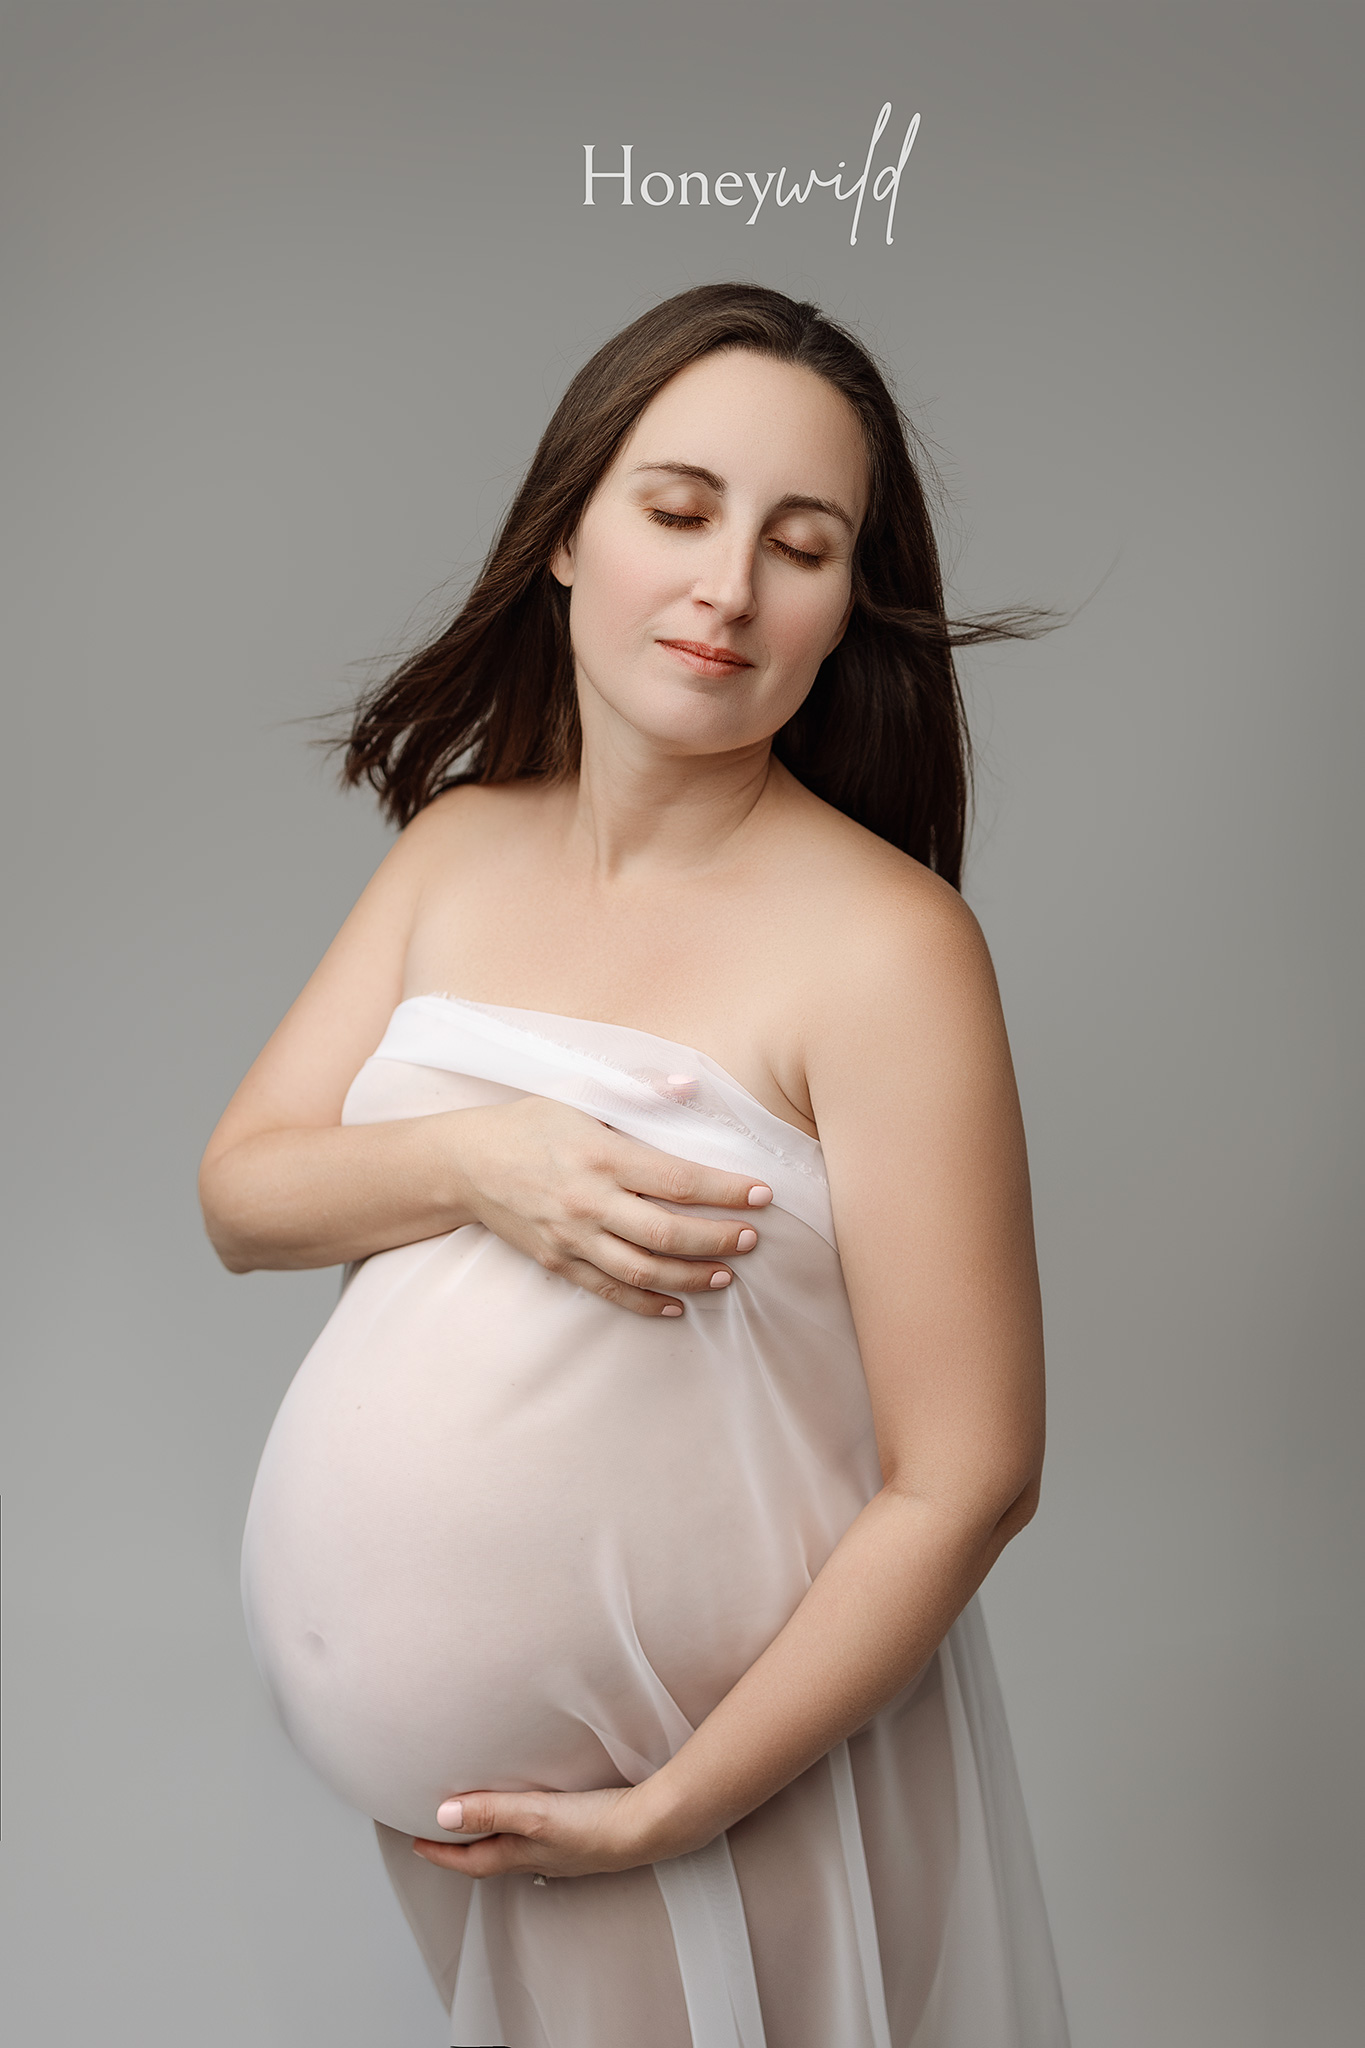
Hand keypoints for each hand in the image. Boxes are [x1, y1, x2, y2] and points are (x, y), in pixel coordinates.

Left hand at [410, 1782, 691, 1879]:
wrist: (650, 1827)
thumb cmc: (595, 1825)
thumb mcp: (535, 1813)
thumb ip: (490, 1811)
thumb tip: (441, 1816)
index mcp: (522, 1853)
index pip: (470, 1860)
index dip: (441, 1853)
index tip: (416, 1844)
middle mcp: (539, 1857)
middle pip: (490, 1859)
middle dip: (463, 1850)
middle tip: (441, 1837)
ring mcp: (563, 1851)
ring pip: (516, 1851)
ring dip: (493, 1841)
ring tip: (482, 1825)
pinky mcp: (583, 1838)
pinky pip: (541, 1840)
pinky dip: (524, 1832)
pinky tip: (537, 1819)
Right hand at [452, 1094, 771, 1316]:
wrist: (465, 1163)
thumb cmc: (529, 1122)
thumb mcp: (579, 1092)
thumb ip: (637, 1090)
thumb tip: (690, 1085)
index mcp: (602, 1155)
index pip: (678, 1181)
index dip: (726, 1191)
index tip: (762, 1195)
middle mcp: (589, 1201)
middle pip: (667, 1233)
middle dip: (717, 1240)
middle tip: (751, 1239)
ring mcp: (572, 1237)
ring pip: (641, 1269)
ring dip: (690, 1277)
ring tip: (725, 1275)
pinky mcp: (557, 1261)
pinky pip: (607, 1290)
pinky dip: (644, 1301)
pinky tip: (675, 1305)